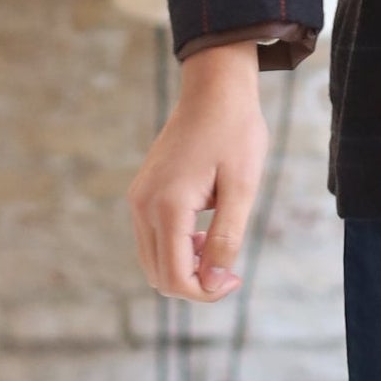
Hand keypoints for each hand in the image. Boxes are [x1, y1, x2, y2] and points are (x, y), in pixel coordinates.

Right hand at [126, 41, 269, 301]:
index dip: (206, 292)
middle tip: (230, 268)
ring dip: (184, 265)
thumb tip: (214, 281)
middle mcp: (143, 205)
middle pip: (158, 275)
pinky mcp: (141, 191)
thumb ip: (227, 237)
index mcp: (167, 206)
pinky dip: (175, 247)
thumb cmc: (235, 132)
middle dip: (194, 282)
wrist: (215, 88)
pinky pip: (151, 238)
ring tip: (219, 243)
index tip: (235, 280)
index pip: (176, 277)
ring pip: (153, 260)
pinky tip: (204, 229)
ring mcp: (138, 198)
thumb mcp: (242, 186)